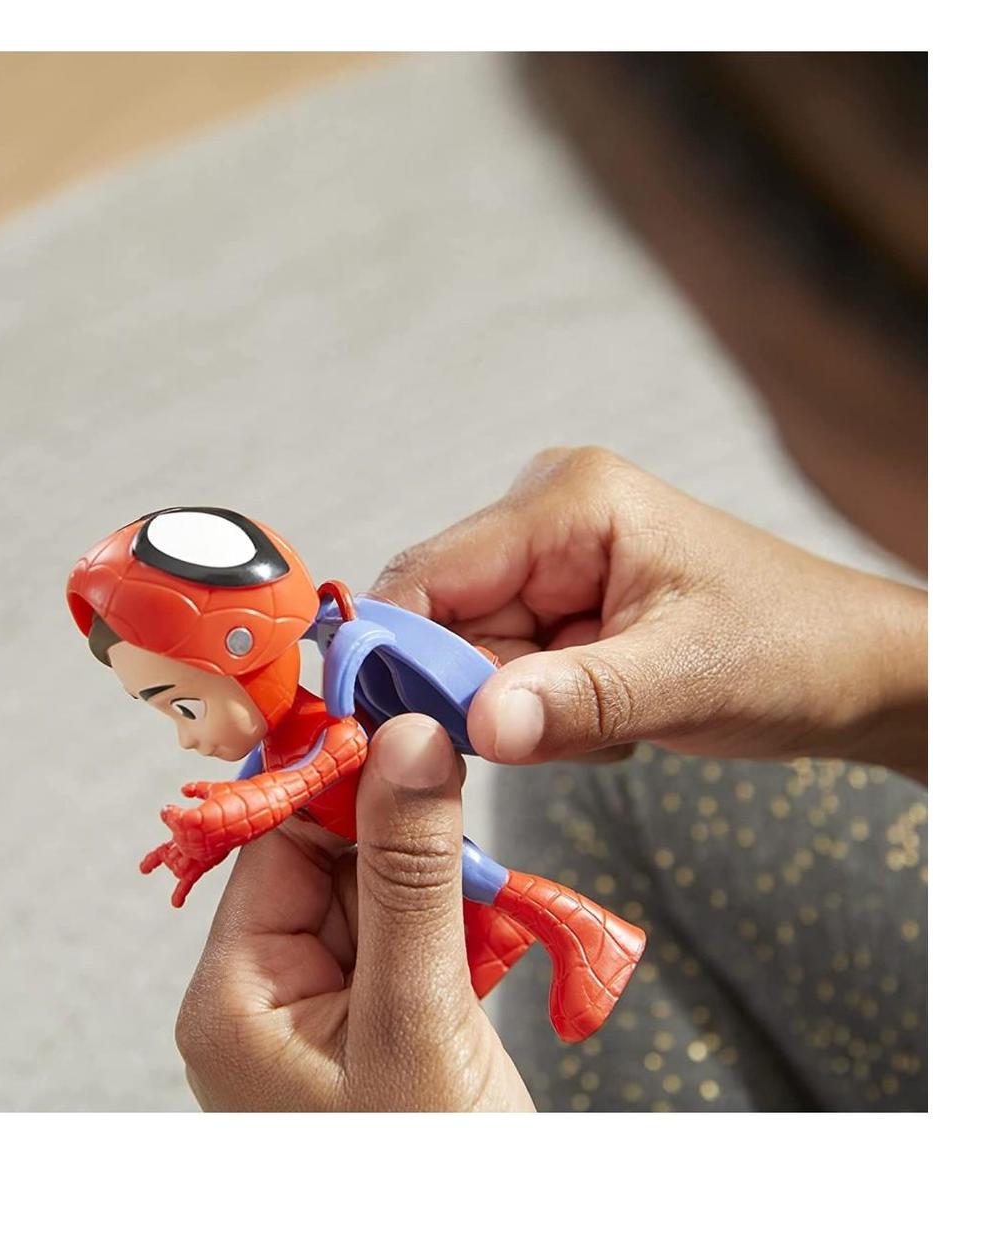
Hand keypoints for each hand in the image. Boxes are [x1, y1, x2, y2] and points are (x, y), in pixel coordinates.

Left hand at [175, 715, 533, 1110]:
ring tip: (491, 917)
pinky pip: (413, 937)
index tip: (407, 717)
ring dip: (445, 889)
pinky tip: (494, 944)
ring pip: (383, 892)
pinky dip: (460, 929)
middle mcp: (268, 997)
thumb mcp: (415, 1017)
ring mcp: (326, 1013)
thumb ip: (411, 876)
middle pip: (334, 857)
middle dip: (408, 838)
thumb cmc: (422, 1183)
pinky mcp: (380, 1025)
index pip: (278, 835)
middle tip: (471, 825)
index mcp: (236, 994)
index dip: (343, 772)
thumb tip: (407, 742)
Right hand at [373, 448, 926, 780]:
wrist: (853, 666)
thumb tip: (471, 725)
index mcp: (566, 501)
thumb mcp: (686, 679)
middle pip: (440, 622)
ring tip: (613, 720)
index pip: (429, 574)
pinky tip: (613, 716)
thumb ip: (576, 703)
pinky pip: (506, 675)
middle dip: (481, 697)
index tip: (384, 737)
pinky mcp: (557, 606)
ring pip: (470, 659)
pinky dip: (544, 716)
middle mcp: (542, 518)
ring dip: (524, 713)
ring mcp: (547, 563)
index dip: (392, 653)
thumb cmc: (791, 648)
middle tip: (562, 733)